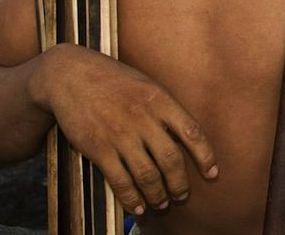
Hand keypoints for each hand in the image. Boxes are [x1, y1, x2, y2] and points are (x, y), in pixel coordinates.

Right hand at [29, 43, 217, 215]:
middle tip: (182, 196)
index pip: (192, 132)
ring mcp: (120, 134)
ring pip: (147, 175)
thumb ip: (165, 108)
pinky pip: (119, 180)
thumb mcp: (147, 84)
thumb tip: (185, 137)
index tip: (212, 173)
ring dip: (157, 195)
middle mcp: (143, 118)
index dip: (205, 155)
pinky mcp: (98, 148)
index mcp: (160, 99)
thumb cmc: (115, 80)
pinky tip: (138, 207)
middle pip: (171, 159)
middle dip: (179, 184)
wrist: (71, 76)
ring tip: (161, 203)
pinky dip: (131, 199)